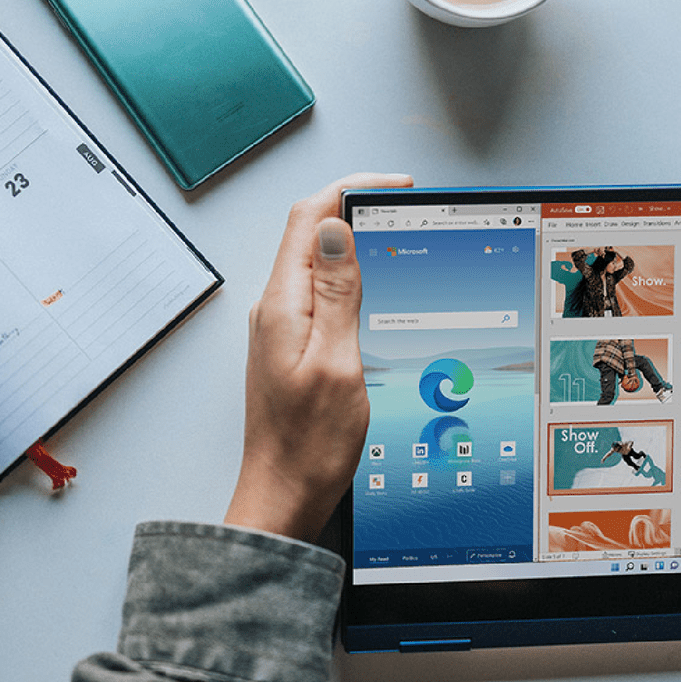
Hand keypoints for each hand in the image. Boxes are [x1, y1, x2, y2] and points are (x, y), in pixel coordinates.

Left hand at [225, 172, 412, 541]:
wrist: (284, 495)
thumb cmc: (310, 444)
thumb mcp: (338, 362)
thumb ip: (336, 293)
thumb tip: (335, 228)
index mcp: (283, 305)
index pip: (309, 218)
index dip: (351, 190)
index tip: (395, 186)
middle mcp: (276, 308)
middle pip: (310, 233)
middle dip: (355, 207)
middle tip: (404, 205)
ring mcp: (281, 326)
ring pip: (315, 261)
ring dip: (352, 240)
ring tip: (395, 236)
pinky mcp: (292, 344)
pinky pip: (319, 292)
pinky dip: (348, 275)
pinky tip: (373, 284)